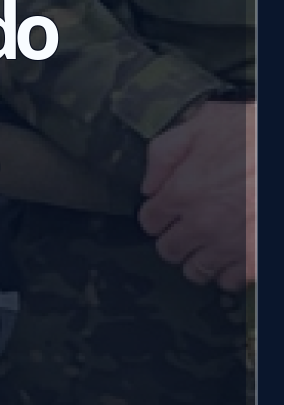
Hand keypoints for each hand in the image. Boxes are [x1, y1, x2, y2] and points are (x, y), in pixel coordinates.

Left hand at [139, 101, 253, 291]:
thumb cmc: (255, 135)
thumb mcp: (204, 123)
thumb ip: (166, 152)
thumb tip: (148, 184)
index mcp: (184, 191)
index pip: (149, 221)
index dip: (155, 213)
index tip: (164, 208)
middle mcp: (202, 225)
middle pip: (168, 250)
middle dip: (172, 237)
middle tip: (184, 225)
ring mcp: (230, 247)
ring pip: (196, 271)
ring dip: (196, 258)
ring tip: (206, 242)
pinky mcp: (254, 260)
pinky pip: (228, 282)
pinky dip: (226, 271)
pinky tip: (230, 252)